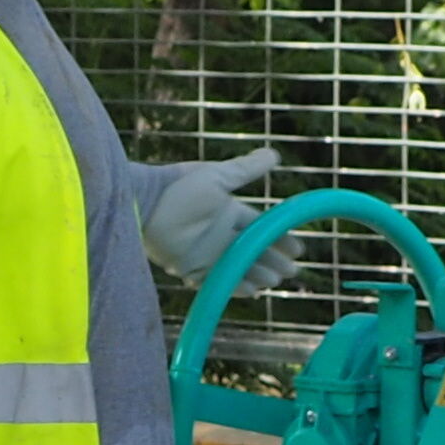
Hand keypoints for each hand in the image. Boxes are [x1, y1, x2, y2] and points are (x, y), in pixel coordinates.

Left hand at [138, 147, 284, 285]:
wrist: (145, 203)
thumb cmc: (180, 186)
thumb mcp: (217, 176)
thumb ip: (246, 169)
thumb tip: (275, 154)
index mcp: (229, 211)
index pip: (260, 227)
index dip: (280, 238)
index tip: (298, 247)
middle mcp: (220, 234)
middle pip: (253, 250)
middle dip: (273, 260)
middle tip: (292, 271)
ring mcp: (207, 253)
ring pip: (239, 267)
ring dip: (258, 274)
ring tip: (275, 280)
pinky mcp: (191, 269)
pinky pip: (217, 281)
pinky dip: (234, 286)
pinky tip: (252, 291)